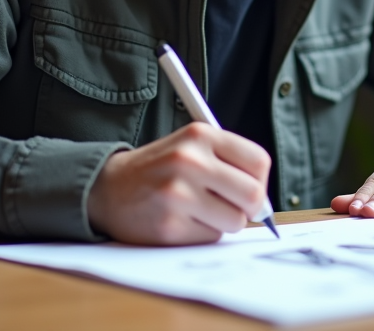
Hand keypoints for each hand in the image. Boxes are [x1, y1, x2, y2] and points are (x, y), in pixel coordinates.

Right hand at [87, 123, 269, 244]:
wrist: (107, 188)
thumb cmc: (160, 168)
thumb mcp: (191, 146)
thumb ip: (228, 163)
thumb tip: (265, 202)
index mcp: (200, 135)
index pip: (259, 161)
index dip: (260, 180)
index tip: (250, 186)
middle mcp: (190, 160)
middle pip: (254, 195)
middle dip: (249, 207)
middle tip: (234, 206)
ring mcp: (178, 194)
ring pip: (235, 221)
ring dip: (224, 222)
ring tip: (201, 210)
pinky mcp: (169, 225)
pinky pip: (211, 237)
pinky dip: (202, 234)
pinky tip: (182, 220)